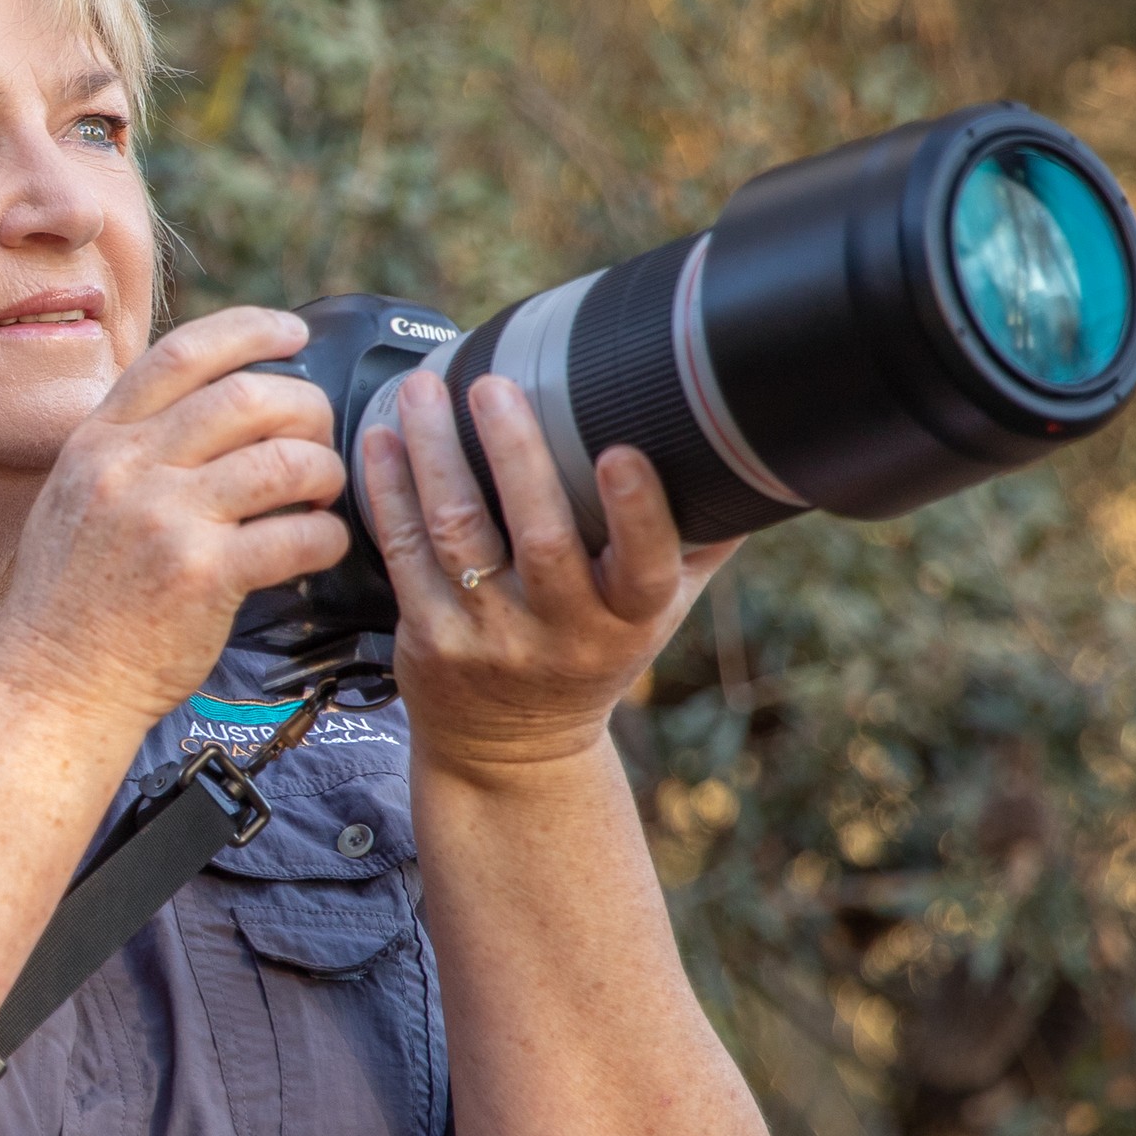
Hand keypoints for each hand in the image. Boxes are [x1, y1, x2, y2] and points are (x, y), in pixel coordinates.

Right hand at [0, 307, 350, 729]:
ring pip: (283, 460)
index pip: (182, 353)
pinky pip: (297, 535)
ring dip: (324, 470)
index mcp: (99, 441)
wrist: (52, 687)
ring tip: (323, 492)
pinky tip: (321, 545)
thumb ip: (127, 449)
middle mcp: (128, 469)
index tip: (292, 333)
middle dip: (305, 408)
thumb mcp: (74, 497)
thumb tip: (205, 406)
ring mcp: (165, 520)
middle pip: (247, 396)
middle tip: (319, 435)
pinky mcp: (202, 576)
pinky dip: (327, 536)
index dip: (250, 331)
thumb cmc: (71, 602)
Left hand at [360, 369, 737, 779]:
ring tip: (422, 391)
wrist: (512, 750)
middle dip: (515, 455)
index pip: (645, 568)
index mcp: (629, 618)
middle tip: (494, 385)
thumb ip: (699, 538)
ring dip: (435, 456)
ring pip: (459, 536)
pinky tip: (381, 439)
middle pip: (541, 539)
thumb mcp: (660, 612)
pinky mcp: (429, 639)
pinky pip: (405, 554)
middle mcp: (562, 632)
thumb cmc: (593, 654)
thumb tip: (754, 447)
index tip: (623, 450)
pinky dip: (390, 491)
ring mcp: (490, 638)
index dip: (636, 513)